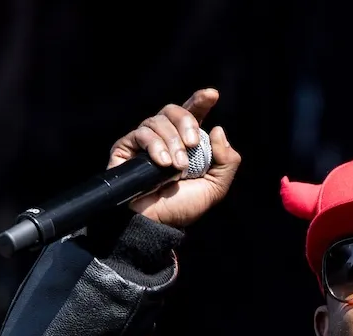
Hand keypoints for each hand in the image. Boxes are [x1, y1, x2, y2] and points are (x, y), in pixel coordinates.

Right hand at [106, 88, 240, 228]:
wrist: (157, 223)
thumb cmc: (183, 207)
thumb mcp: (215, 186)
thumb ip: (226, 161)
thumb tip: (219, 129)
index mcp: (187, 144)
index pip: (193, 114)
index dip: (200, 101)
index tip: (212, 95)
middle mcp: (165, 137)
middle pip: (173, 110)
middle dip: (187, 122)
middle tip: (194, 144)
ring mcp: (144, 141)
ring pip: (157, 121)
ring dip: (172, 143)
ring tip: (177, 167)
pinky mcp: (126, 147)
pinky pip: (141, 133)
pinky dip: (155, 146)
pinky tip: (163, 164)